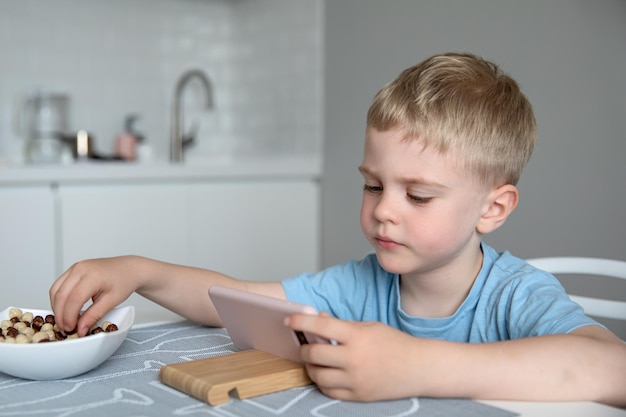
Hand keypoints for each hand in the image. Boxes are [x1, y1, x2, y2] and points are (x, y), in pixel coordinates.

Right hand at [50, 256, 143, 336]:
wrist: (129, 269)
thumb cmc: (124, 281)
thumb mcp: (111, 301)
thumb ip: (93, 316)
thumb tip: (80, 329)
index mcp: (92, 276)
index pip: (73, 299)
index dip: (69, 317)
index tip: (71, 329)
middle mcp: (81, 269)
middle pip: (60, 295)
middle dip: (60, 315)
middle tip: (66, 328)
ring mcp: (75, 267)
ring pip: (55, 290)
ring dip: (57, 307)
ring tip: (65, 320)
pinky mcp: (73, 269)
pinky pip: (58, 285)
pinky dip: (59, 299)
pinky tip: (65, 309)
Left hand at [285, 313, 427, 400]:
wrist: (419, 368)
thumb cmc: (394, 343)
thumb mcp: (369, 326)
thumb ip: (342, 324)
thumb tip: (318, 318)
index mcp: (357, 336)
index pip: (321, 325)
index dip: (301, 321)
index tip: (289, 320)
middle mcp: (354, 358)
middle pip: (314, 353)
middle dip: (305, 348)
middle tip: (305, 345)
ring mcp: (356, 379)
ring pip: (318, 375)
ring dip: (311, 367)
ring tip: (314, 361)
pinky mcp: (358, 395)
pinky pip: (330, 391)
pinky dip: (323, 382)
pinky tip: (327, 374)